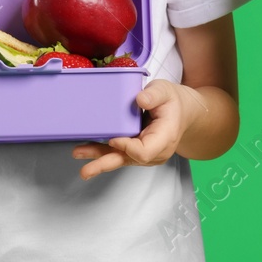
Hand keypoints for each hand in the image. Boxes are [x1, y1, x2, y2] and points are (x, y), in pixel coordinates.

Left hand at [71, 79, 202, 179]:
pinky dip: (103, 153)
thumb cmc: (173, 101)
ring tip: (79, 157)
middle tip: (85, 170)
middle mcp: (155, 151)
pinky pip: (119, 154)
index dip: (127, 147)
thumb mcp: (166, 91)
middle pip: (128, 160)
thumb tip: (140, 99)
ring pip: (120, 158)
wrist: (181, 113)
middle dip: (105, 164)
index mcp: (165, 137)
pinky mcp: (136, 152)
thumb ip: (155, 94)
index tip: (113, 138)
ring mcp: (145, 154)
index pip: (145, 151)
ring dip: (99, 158)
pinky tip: (87, 151)